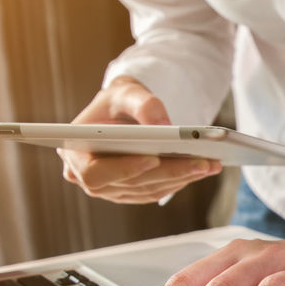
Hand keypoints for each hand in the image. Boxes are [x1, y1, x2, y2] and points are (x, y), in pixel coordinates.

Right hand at [60, 76, 221, 203]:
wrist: (124, 111)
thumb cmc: (118, 101)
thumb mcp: (127, 93)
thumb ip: (144, 104)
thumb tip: (165, 127)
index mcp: (75, 153)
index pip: (95, 174)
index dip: (124, 169)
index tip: (152, 158)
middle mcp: (89, 178)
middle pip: (130, 183)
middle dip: (168, 171)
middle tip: (201, 162)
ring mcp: (111, 189)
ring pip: (148, 189)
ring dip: (181, 178)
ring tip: (209, 164)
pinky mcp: (131, 192)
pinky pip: (156, 190)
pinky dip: (180, 180)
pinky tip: (203, 169)